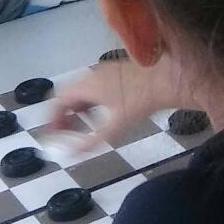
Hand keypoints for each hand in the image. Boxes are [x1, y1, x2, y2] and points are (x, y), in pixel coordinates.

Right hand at [48, 55, 183, 148]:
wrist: (170, 78)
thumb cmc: (142, 100)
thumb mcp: (114, 126)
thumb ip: (91, 141)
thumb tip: (71, 153)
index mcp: (87, 85)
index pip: (58, 100)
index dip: (53, 118)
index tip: (54, 134)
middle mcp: (93, 75)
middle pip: (68, 94)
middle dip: (64, 113)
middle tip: (66, 131)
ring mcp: (107, 71)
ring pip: (83, 89)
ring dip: (78, 107)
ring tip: (83, 125)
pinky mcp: (119, 71)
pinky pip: (96, 86)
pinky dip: (92, 100)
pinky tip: (103, 113)